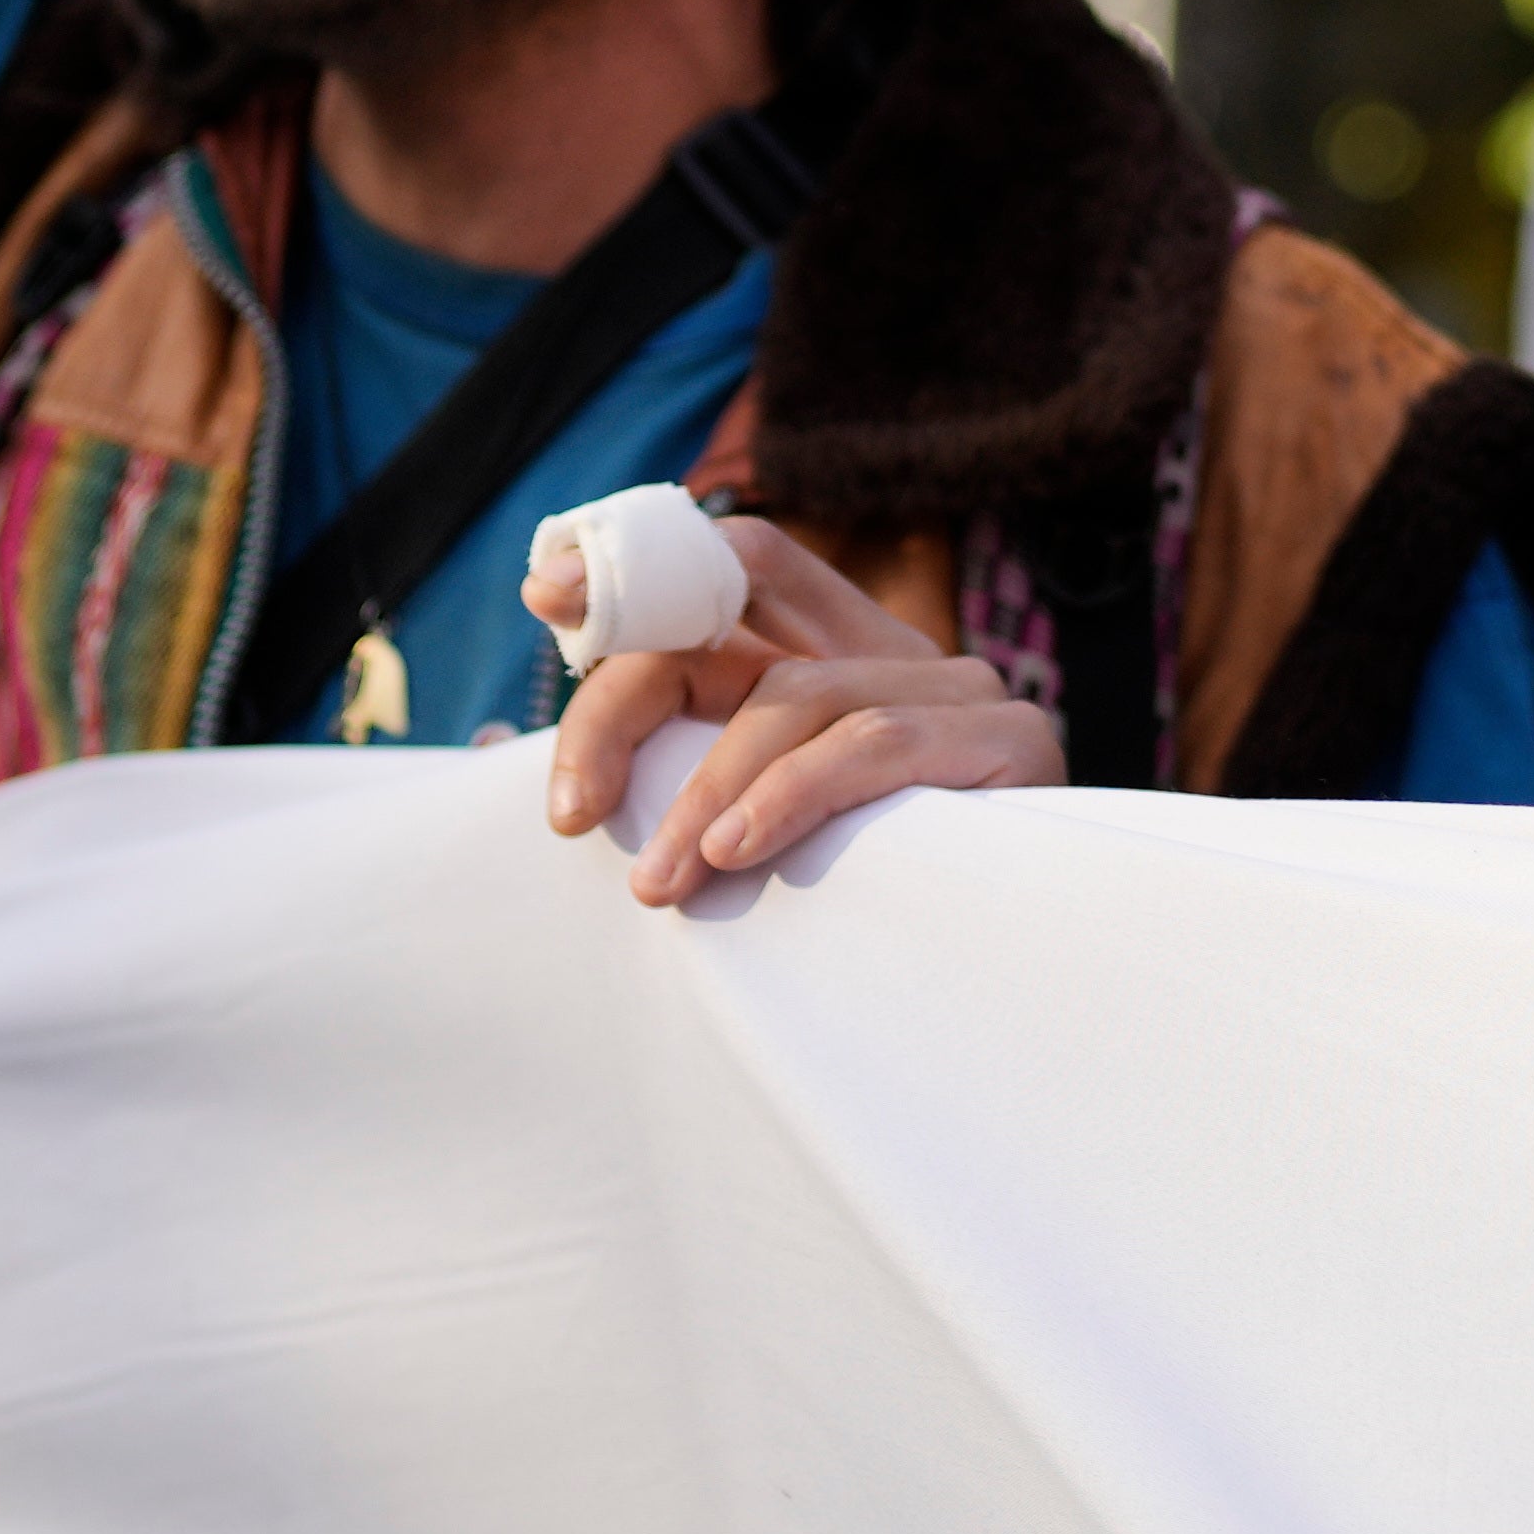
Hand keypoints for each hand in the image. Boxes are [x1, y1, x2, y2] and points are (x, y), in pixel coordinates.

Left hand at [538, 509, 1057, 904]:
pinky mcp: (1012, 741)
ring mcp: (960, 688)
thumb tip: (488, 749)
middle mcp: (899, 650)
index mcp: (843, 652)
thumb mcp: (763, 822)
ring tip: (659, 881)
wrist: (1045, 971)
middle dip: (632, 707)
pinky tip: (739, 851)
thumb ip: (666, 772)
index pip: (741, 562)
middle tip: (570, 810)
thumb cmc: (887, 905)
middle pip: (740, 626)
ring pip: (794, 698)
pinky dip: (791, 795)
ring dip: (705, 794)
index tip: (546, 599)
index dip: (643, 569)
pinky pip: (872, 745)